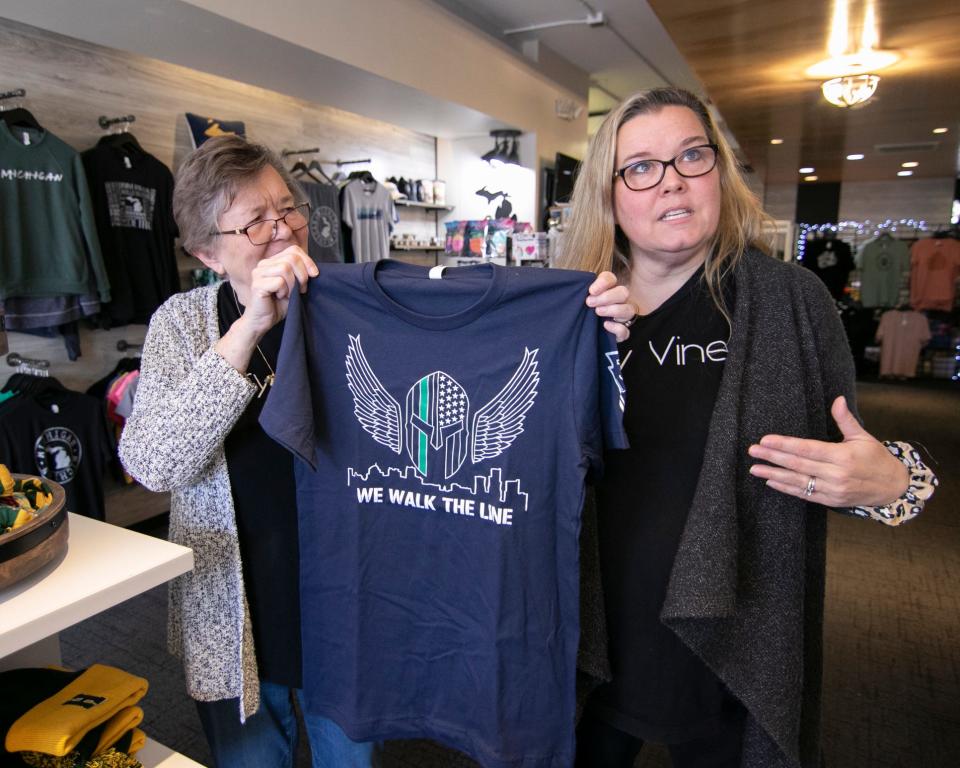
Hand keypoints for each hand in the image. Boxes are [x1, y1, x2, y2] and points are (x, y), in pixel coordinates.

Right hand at [241, 246, 318, 336]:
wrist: (263, 321)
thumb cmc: (278, 304)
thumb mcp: (294, 286)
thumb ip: (300, 274)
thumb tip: (314, 270)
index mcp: (273, 262)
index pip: (294, 250)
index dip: (307, 261)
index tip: (314, 275)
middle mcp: (264, 264)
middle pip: (291, 258)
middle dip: (302, 275)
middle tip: (301, 289)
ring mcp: (258, 273)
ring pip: (285, 268)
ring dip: (292, 284)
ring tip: (289, 294)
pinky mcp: (257, 284)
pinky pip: (279, 281)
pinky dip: (284, 291)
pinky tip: (280, 297)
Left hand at [586, 271, 637, 342]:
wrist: (583, 332)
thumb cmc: (583, 311)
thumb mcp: (580, 299)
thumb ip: (579, 291)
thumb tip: (570, 284)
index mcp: (608, 289)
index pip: (611, 279)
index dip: (603, 283)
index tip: (591, 290)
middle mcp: (619, 301)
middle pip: (623, 293)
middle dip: (607, 297)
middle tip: (590, 303)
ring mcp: (623, 316)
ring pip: (629, 310)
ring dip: (614, 310)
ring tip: (597, 312)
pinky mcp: (621, 332)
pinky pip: (626, 330)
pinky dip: (617, 328)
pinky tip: (605, 325)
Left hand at [747, 396, 908, 507]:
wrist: (893, 487)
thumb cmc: (876, 458)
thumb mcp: (863, 437)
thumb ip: (846, 420)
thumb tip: (838, 399)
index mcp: (843, 456)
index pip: (808, 449)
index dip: (785, 445)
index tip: (765, 440)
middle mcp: (836, 474)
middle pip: (799, 465)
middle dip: (773, 458)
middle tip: (753, 451)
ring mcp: (833, 490)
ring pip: (799, 482)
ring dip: (774, 475)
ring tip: (754, 469)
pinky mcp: (831, 501)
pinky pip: (805, 494)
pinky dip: (787, 488)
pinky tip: (771, 481)